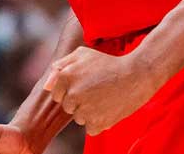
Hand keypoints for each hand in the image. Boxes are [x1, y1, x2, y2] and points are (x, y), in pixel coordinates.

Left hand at [44, 47, 162, 135]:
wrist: (137, 75)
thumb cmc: (108, 63)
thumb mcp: (83, 54)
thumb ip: (61, 66)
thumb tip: (46, 86)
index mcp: (65, 77)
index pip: (56, 95)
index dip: (71, 90)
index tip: (85, 84)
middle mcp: (72, 94)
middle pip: (68, 107)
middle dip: (79, 101)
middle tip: (97, 90)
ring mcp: (84, 110)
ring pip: (79, 118)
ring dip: (90, 112)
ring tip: (105, 97)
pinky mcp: (96, 123)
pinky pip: (90, 128)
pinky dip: (99, 121)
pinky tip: (109, 107)